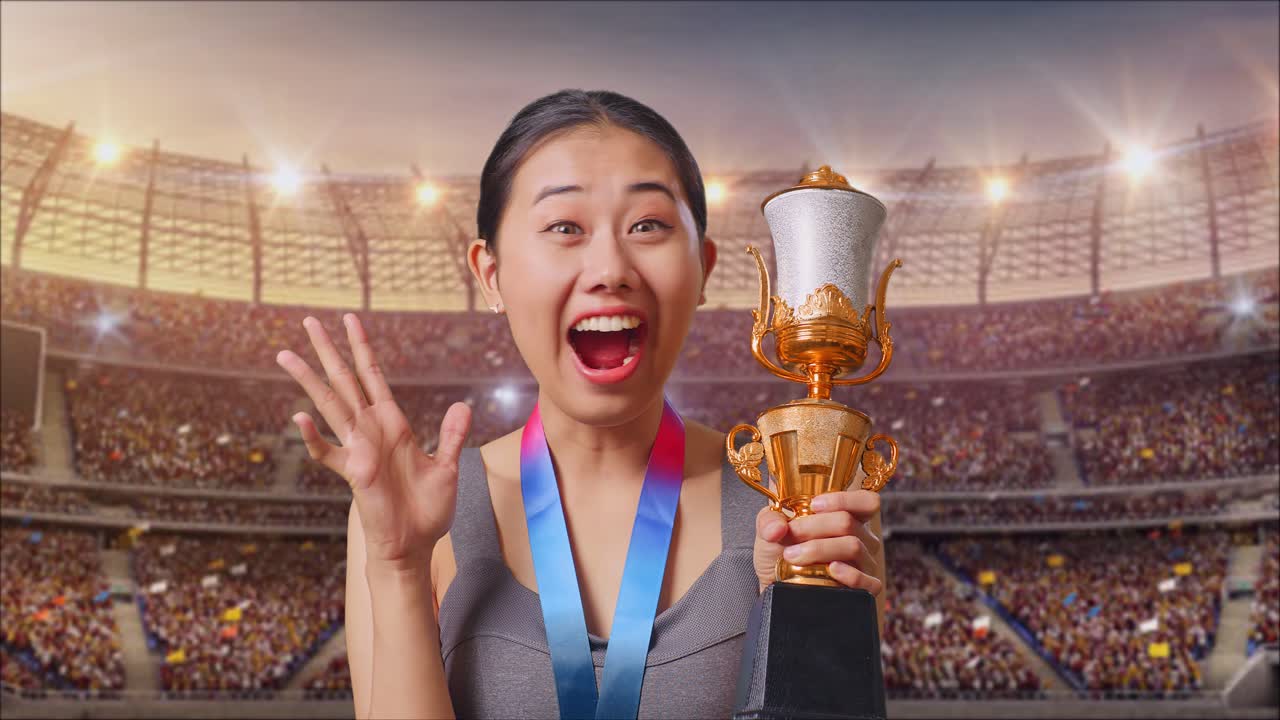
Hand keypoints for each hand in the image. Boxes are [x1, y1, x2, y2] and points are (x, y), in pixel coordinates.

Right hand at [276, 313, 470, 573]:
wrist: (415, 546)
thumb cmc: (428, 510)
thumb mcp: (447, 468)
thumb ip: (451, 436)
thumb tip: (461, 405)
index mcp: (392, 424)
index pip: (373, 376)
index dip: (361, 348)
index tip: (349, 319)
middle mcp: (371, 430)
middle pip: (344, 380)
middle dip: (328, 351)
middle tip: (307, 320)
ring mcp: (359, 449)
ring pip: (330, 406)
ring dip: (310, 380)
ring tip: (286, 356)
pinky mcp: (354, 473)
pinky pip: (329, 452)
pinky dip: (315, 437)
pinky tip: (299, 418)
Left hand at [753, 489, 884, 596]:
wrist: (775, 585)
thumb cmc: (780, 552)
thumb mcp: (770, 529)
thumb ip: (770, 521)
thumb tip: (777, 528)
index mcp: (848, 517)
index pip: (866, 501)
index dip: (844, 499)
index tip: (814, 505)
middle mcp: (862, 539)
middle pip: (848, 523)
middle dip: (814, 526)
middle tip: (791, 534)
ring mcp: (865, 565)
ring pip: (853, 547)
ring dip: (819, 549)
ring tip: (793, 556)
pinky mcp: (864, 590)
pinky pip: (868, 581)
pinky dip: (850, 574)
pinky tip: (831, 570)